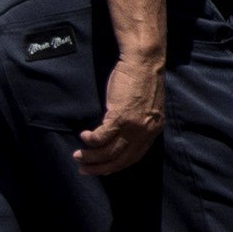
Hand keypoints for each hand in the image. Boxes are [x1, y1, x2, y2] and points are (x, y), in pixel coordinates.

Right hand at [76, 57, 163, 175]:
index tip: (102, 168)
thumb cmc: (142, 80)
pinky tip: (84, 137)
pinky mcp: (120, 116)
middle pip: (121, 159)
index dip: (116, 165)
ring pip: (109, 151)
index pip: (134, 157)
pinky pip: (101, 136)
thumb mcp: (147, 108)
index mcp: (154, 131)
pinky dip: (90, 140)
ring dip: (91, 157)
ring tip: (78, 156)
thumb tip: (121, 135)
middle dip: (100, 168)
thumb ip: (138, 123)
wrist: (144, 62)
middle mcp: (145, 132)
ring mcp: (133, 125)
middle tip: (84, 169)